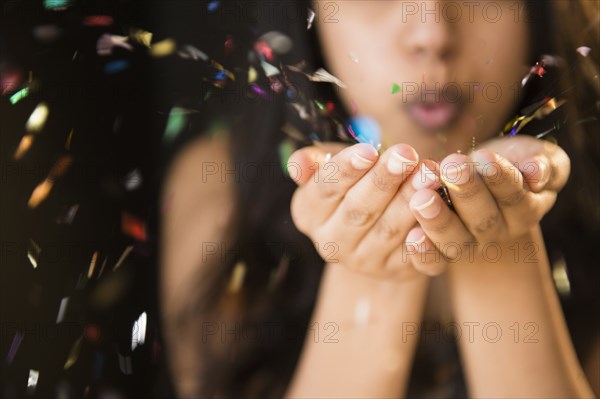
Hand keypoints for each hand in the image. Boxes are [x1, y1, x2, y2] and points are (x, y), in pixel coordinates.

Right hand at [288, 142, 436, 278]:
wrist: (376, 228)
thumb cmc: (353, 184)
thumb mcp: (331, 168)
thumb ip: (315, 161)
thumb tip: (299, 163)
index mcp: (309, 214)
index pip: (324, 190)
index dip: (346, 170)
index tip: (369, 150)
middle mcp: (332, 243)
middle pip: (358, 210)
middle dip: (383, 181)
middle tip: (407, 154)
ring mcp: (365, 261)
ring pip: (388, 230)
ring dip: (410, 201)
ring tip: (429, 174)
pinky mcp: (397, 271)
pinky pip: (414, 256)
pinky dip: (426, 236)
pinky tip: (438, 211)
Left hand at [404, 136, 569, 270]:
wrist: (483, 181)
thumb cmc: (512, 162)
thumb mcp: (534, 157)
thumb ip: (546, 164)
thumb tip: (536, 172)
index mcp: (524, 209)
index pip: (515, 196)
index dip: (501, 178)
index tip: (485, 156)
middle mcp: (497, 232)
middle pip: (484, 220)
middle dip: (467, 193)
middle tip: (451, 168)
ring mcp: (468, 244)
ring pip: (456, 241)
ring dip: (439, 221)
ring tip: (421, 199)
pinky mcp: (441, 252)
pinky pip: (435, 261)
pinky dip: (423, 252)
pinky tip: (411, 236)